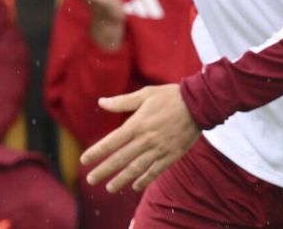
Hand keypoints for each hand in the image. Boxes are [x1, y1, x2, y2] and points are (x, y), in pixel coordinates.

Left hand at [81, 84, 198, 191]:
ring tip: (109, 188)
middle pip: (121, 158)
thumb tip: (101, 102)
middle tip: (90, 180)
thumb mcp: (143, 94)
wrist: (198, 105)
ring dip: (122, 179)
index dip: (97, 152)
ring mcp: (160, 149)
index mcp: (136, 124)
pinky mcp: (172, 155)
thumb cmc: (168, 97)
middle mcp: (146, 140)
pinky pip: (156, 171)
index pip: (111, 142)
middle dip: (104, 170)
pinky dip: (145, 179)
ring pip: (137, 168)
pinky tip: (135, 186)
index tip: (84, 161)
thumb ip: (122, 102)